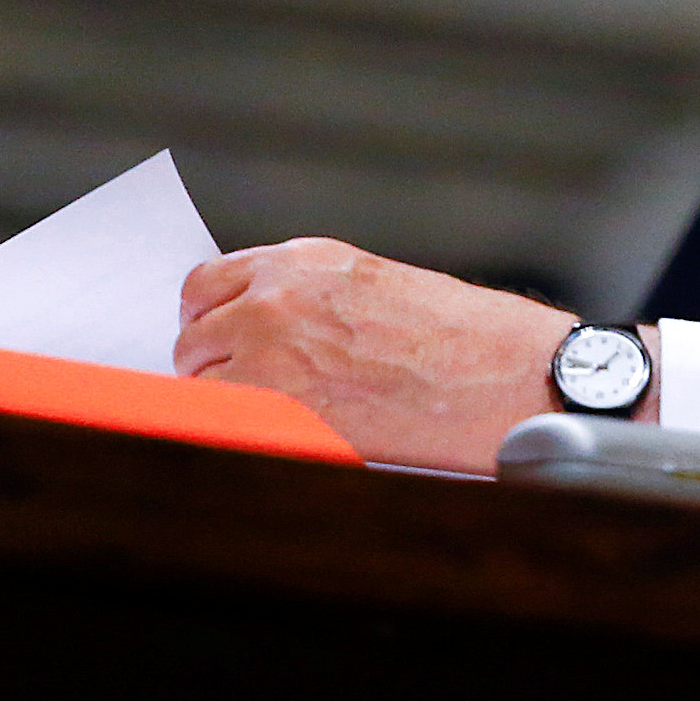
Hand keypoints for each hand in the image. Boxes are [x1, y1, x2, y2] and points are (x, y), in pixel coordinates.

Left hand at [174, 237, 576, 472]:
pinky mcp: (284, 408)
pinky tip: (279, 437)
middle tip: (245, 389)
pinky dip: (240, 433)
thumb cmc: (465, 337)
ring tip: (273, 416)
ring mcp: (274, 354)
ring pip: (200, 384)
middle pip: (192, 337)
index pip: (207, 285)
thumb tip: (265, 330)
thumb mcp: (375, 287)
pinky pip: (224, 423)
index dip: (211, 320)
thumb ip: (310, 298)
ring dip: (223, 401)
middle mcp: (278, 299)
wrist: (507, 374)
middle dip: (211, 365)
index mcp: (304, 263)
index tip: (219, 342)